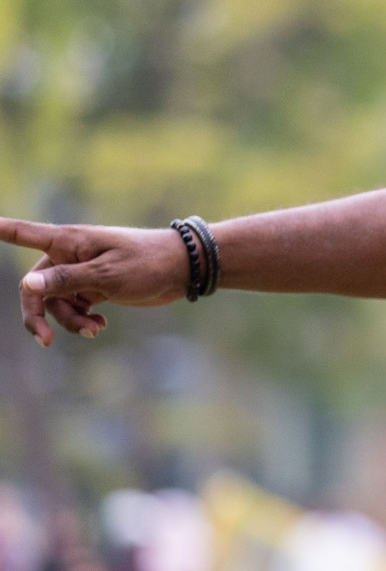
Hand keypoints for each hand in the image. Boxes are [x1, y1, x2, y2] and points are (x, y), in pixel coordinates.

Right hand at [0, 218, 187, 344]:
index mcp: (69, 242)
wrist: (183, 270)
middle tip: (46, 340)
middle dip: (39, 314)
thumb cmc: (147, 263)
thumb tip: (28, 284)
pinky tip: (100, 327)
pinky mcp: (96, 288)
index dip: (2, 230)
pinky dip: (82, 320)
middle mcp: (70, 256)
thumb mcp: (107, 275)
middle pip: (35, 287)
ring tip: (95, 330)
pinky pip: (75, 307)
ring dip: (70, 321)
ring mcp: (82, 273)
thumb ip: (67, 280)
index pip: (24, 233)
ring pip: (57, 303)